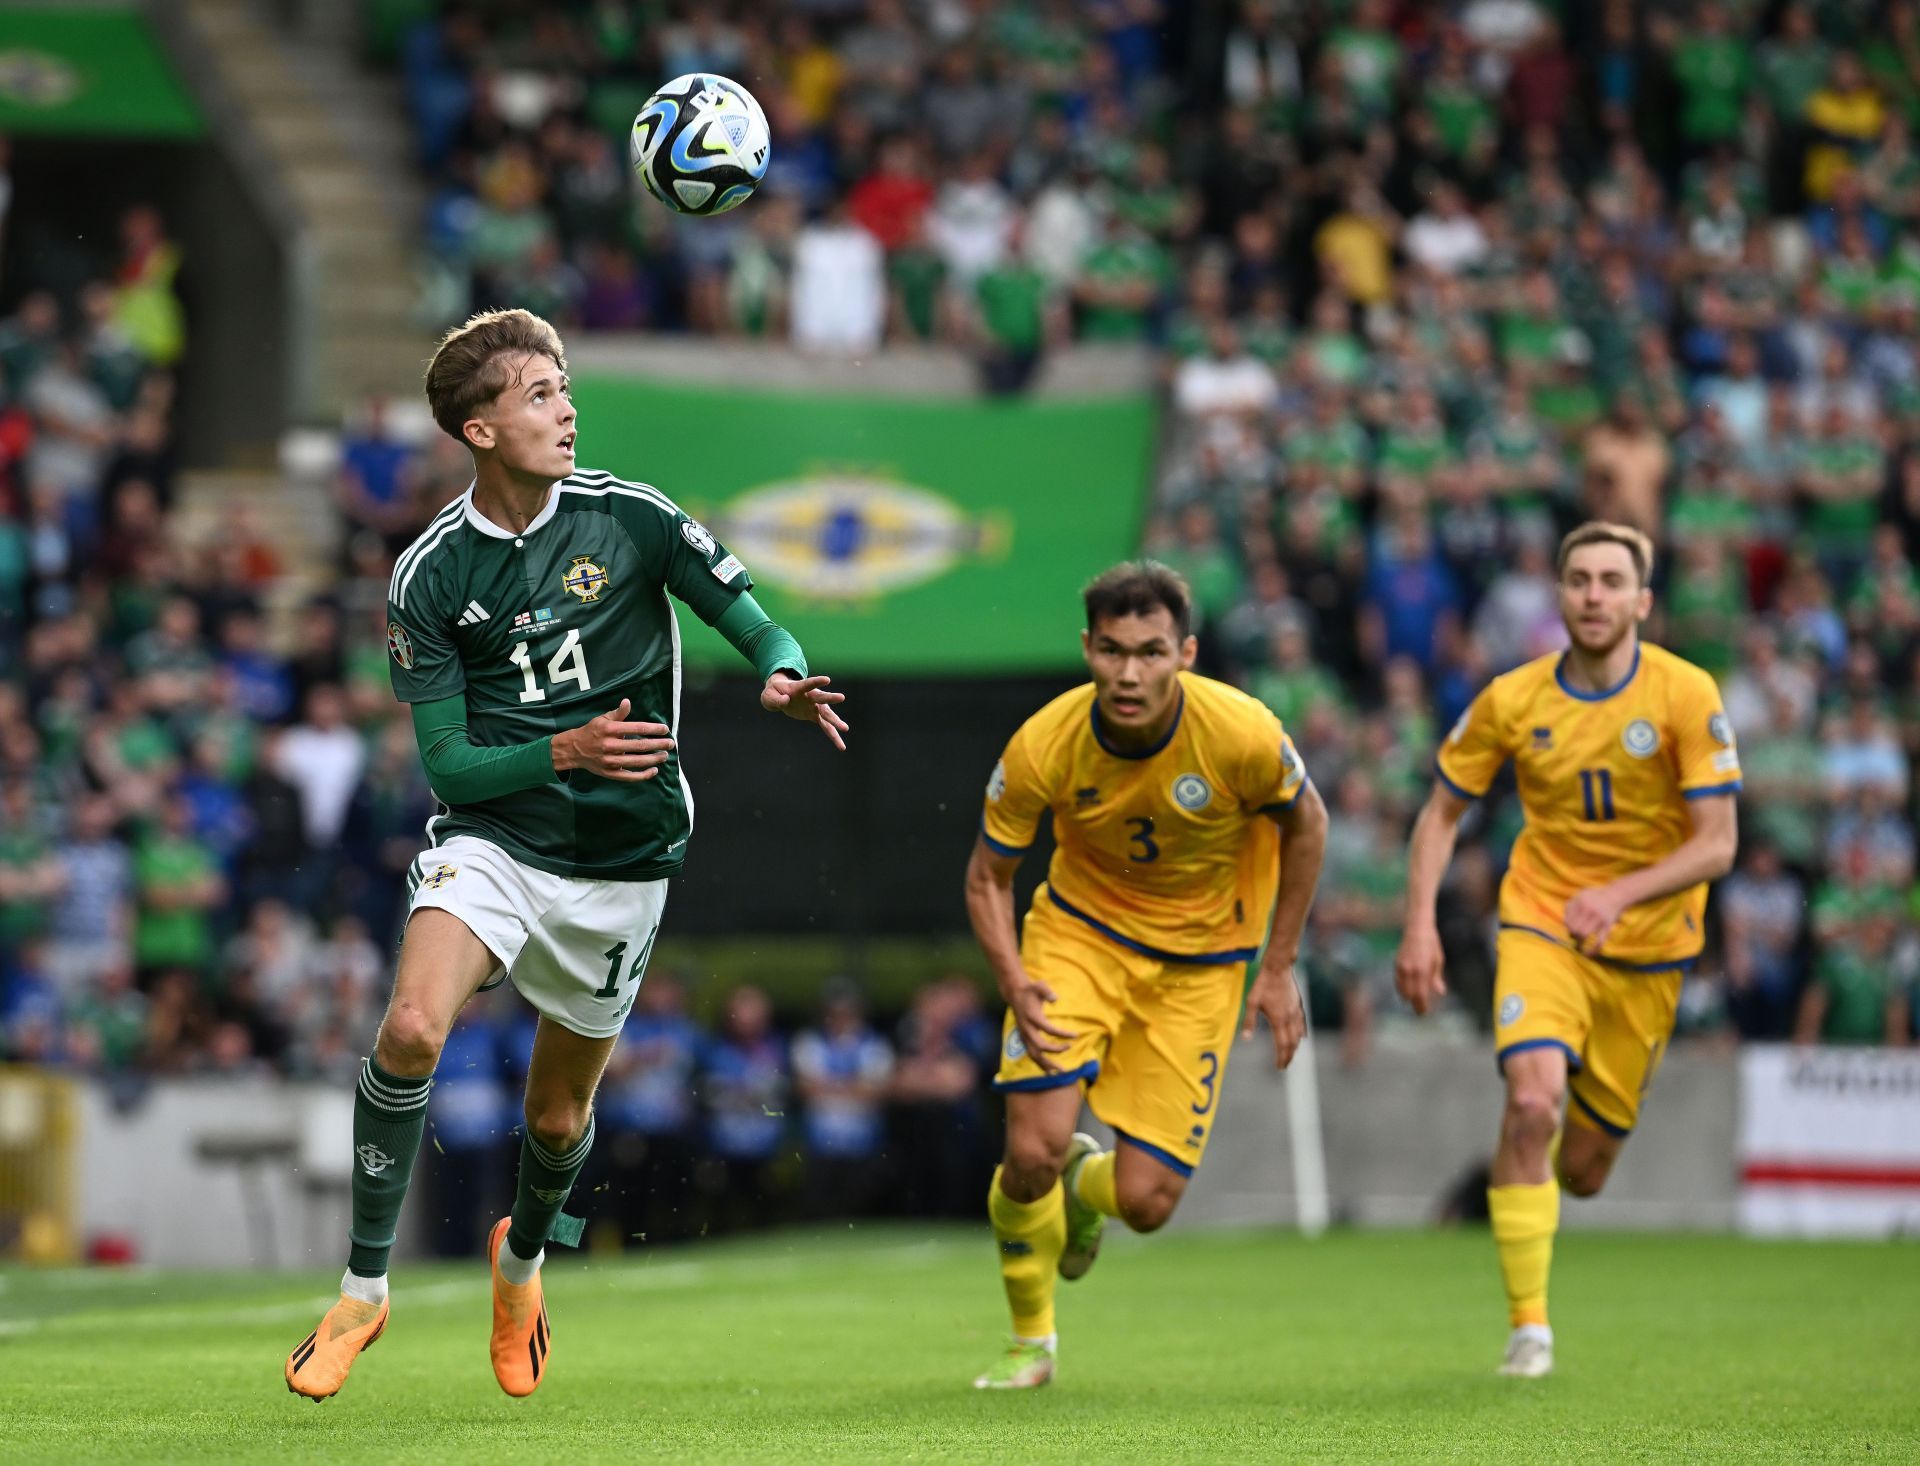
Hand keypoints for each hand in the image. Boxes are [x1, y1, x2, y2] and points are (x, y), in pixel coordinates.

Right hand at [550, 698, 674, 781]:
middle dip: (658, 745)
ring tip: (664, 755)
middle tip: (671, 744)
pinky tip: (654, 770)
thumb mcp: (603, 719)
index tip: (665, 729)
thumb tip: (627, 702)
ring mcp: (610, 761)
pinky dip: (643, 775)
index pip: (637, 728)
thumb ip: (618, 713)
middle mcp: (610, 745)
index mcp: (610, 729)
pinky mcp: (610, 773)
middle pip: (640, 746)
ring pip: (637, 762)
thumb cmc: (592, 731)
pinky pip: (630, 776)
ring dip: (654, 759)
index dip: (653, 729)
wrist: (574, 749)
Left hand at [761, 672, 848, 750]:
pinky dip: (833, 736)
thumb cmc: (774, 693)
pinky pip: (826, 727)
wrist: (781, 696)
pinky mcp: (815, 716)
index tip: (827, 680)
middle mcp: (810, 697)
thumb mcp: (770, 695)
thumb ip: (776, 699)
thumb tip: (786, 701)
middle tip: (842, 697)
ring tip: (845, 728)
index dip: (817, 682)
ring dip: (835, 721)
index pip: (808, 684)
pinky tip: (841, 746)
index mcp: (799, 688)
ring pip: (827, 714)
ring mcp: (815, 707)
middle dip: (831, 698)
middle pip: (821, 697)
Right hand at [1004, 969, 1075, 1074]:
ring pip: (1033, 1055)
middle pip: (1040, 1046)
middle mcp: (1027, 1029)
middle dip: (1055, 1051)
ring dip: (1046, 1064)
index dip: (1062, 1034)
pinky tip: (1050, 1071)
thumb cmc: (1031, 990)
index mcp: (1032, 1018)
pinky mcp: (1024, 1039)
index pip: (1049, 1029)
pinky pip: (1032, 1055)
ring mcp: (1024, 1035)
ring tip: (1060, 1072)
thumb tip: (1055, 999)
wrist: (1015, 994)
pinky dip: (1040, 1064)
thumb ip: (1047, 991)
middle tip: (1069, 1048)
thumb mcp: (1039, 986)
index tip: (1076, 1036)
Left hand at [1243, 962, 1306, 1069]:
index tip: (1279, 1067)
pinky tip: (1302, 1037)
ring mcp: (1296, 1011)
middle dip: (1289, 1056)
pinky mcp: (1298, 1004)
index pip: (1282, 1044)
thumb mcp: (1252, 1002)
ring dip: (1295, 1047)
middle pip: (1292, 1043)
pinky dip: (1302, 1033)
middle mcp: (1290, 1018)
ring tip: (1291, 1054)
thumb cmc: (1263, 984)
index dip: (1281, 1057)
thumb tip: (1246, 1039)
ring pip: (1299, 1034)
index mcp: (1278, 1020)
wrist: (1278, 967)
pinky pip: (1302, 1023)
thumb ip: (1250, 1021)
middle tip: (1285, 1065)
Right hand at [1394, 923, 1447, 1016]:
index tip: (1424, 1012)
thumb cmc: (1431, 944)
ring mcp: (1402, 968)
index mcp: (1423, 971)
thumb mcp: (1438, 960)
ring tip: (1414, 1002)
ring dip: (1407, 998)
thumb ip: (1437, 978)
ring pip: (1402, 990)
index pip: (1421, 995)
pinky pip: (1397, 982)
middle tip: (1420, 1011)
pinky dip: (1401, 989)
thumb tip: (1440, 992)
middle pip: (1410, 995)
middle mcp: (1411, 971)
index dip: (1422, 1006)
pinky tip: (1406, 992)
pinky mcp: (1396, 964)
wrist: (1417, 928)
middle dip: (1415, 1004)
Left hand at [1565, 883, 1628, 952]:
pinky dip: (1593, 950)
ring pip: (1584, 934)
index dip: (1567, 928)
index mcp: (1580, 902)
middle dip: (1572, 935)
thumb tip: (1564, 923)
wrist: (1616, 895)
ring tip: (1579, 946)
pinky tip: (1588, 955)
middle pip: (1574, 928)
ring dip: (1580, 942)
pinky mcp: (1608, 926)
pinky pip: (1600, 941)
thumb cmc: (1595, 896)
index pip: (1568, 920)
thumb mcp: (1580, 895)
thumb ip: (1570, 906)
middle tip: (1574, 937)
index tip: (1570, 930)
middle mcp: (1589, 910)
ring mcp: (1599, 918)